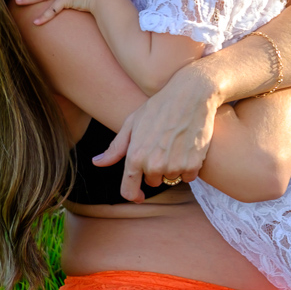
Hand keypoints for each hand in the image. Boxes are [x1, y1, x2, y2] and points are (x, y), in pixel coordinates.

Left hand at [92, 66, 219, 199]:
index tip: (138, 195)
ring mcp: (174, 165)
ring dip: (172, 167)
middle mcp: (153, 164)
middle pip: (152, 182)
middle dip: (155, 170)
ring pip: (171, 179)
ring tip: (175, 143)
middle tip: (161, 146)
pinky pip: (188, 176)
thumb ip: (115, 148)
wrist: (190, 95)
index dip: (133, 194)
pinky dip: (188, 166)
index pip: (128, 191)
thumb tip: (97, 163)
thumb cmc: (159, 106)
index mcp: (135, 156)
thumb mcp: (132, 123)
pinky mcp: (193, 164)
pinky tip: (187, 147)